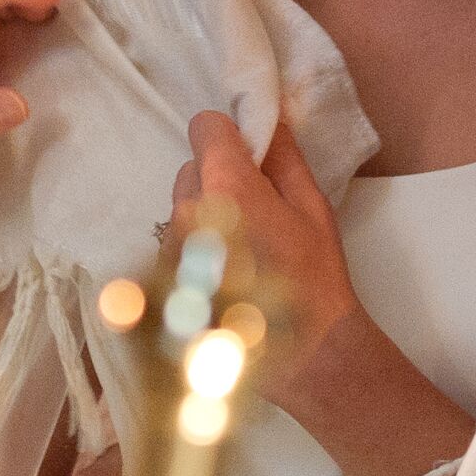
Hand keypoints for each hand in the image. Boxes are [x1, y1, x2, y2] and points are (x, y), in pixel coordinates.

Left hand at [165, 113, 364, 381]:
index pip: (204, 127)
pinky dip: (195, 252)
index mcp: (226, 187)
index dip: (228, 136)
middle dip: (218, 180)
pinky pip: (175, 246)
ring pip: (182, 210)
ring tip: (242, 254)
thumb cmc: (314, 278)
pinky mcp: (161, 283)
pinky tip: (226, 281)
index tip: (249, 157)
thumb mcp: (313, 209)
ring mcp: (170, 251)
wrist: (303, 355)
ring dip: (205, 218)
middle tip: (255, 213)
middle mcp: (187, 213)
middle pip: (191, 169)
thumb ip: (285, 158)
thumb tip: (268, 121)